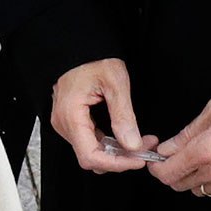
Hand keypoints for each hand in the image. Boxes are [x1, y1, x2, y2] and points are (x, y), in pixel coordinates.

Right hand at [50, 58, 155, 172]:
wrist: (78, 47)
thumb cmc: (92, 58)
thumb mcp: (115, 83)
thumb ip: (123, 116)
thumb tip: (132, 144)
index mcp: (71, 116)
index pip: (90, 156)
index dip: (116, 164)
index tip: (138, 160)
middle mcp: (64, 124)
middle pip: (92, 157)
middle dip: (121, 158)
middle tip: (146, 148)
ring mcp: (67, 124)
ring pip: (93, 151)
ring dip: (118, 152)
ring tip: (142, 141)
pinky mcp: (73, 122)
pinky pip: (91, 141)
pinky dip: (111, 143)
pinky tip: (127, 136)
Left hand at [148, 88, 210, 196]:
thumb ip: (185, 134)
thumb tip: (166, 148)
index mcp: (204, 151)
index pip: (167, 173)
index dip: (156, 168)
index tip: (156, 160)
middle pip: (180, 185)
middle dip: (173, 172)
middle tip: (176, 158)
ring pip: (200, 190)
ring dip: (194, 178)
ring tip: (203, 158)